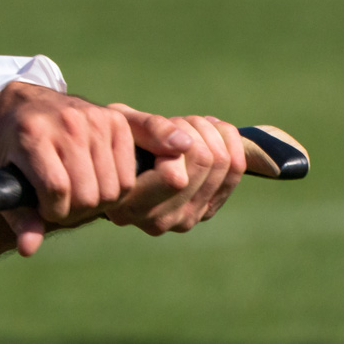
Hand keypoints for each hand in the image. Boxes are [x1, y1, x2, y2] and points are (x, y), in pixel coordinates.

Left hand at [0, 82, 139, 256]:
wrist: (19, 99)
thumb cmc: (4, 141)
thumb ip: (16, 214)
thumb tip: (28, 249)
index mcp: (32, 134)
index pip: (57, 190)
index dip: (52, 211)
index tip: (43, 208)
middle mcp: (67, 122)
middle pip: (89, 194)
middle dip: (74, 212)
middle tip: (61, 204)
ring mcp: (94, 118)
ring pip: (113, 188)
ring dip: (96, 203)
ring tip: (77, 194)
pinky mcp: (115, 120)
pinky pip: (129, 174)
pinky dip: (116, 188)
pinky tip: (95, 182)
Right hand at [103, 104, 245, 234]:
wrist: (111, 159)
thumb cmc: (108, 137)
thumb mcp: (117, 124)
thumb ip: (145, 130)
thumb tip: (184, 144)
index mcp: (128, 206)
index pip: (175, 177)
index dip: (172, 142)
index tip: (158, 128)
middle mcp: (159, 221)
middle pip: (204, 163)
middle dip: (191, 128)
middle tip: (172, 121)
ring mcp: (185, 219)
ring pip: (222, 164)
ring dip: (208, 131)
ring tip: (185, 125)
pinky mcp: (205, 212)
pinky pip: (235, 171)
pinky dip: (227, 140)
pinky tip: (206, 130)